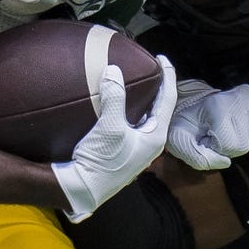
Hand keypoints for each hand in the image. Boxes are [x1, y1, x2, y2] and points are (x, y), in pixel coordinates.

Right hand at [52, 56, 176, 222]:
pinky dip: (128, 109)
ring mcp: (136, 149)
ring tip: (135, 82)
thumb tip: (114, 70)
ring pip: (145, 117)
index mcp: (155, 137)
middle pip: (159, 108)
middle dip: (156, 87)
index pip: (168, 100)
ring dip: (142, 99)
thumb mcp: (110, 127)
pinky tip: (117, 103)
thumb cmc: (101, 161)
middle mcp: (150, 143)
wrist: (80, 190)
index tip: (162, 58)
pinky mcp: (122, 151)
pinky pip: (131, 124)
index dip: (168, 77)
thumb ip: (115, 97)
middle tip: (149, 68)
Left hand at [167, 79, 248, 169]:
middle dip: (226, 147)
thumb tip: (226, 162)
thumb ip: (199, 158)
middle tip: (214, 135)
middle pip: (243, 145)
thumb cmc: (185, 123)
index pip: (228, 144)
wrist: (190, 102)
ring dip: (239, 142)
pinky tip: (234, 128)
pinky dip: (247, 136)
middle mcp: (238, 98)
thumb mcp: (180, 140)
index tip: (203, 138)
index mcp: (217, 105)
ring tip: (224, 131)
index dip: (213, 147)